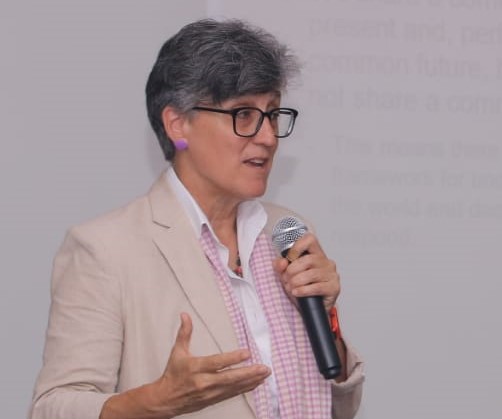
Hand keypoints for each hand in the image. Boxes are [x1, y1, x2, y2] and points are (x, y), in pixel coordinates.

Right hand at [100, 313, 270, 418]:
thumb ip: (184, 333)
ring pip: (234, 387)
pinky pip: (232, 393)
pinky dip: (246, 388)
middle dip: (248, 373)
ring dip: (251, 380)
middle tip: (264, 368)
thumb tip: (185, 315)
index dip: (232, 359)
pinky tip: (256, 383)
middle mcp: (205, 382)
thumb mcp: (177, 352)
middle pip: (230, 378)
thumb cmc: (173, 374)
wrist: (166, 400)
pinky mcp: (214, 399)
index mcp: (196, 368)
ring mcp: (210, 393)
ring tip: (265, 374)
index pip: (217, 363)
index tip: (247, 353)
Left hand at [272, 233, 339, 312]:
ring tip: (291, 288)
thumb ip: (280, 266)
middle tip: (287, 279)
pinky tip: (297, 292)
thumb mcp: (286, 275)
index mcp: (315, 254)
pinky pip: (317, 287)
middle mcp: (326, 262)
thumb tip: (282, 262)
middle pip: (308, 260)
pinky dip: (303, 290)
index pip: (310, 240)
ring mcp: (332, 275)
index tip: (289, 258)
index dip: (297, 246)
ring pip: (311, 274)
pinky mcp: (334, 288)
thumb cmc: (301, 288)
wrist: (310, 309)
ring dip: (297, 282)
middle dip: (292, 271)